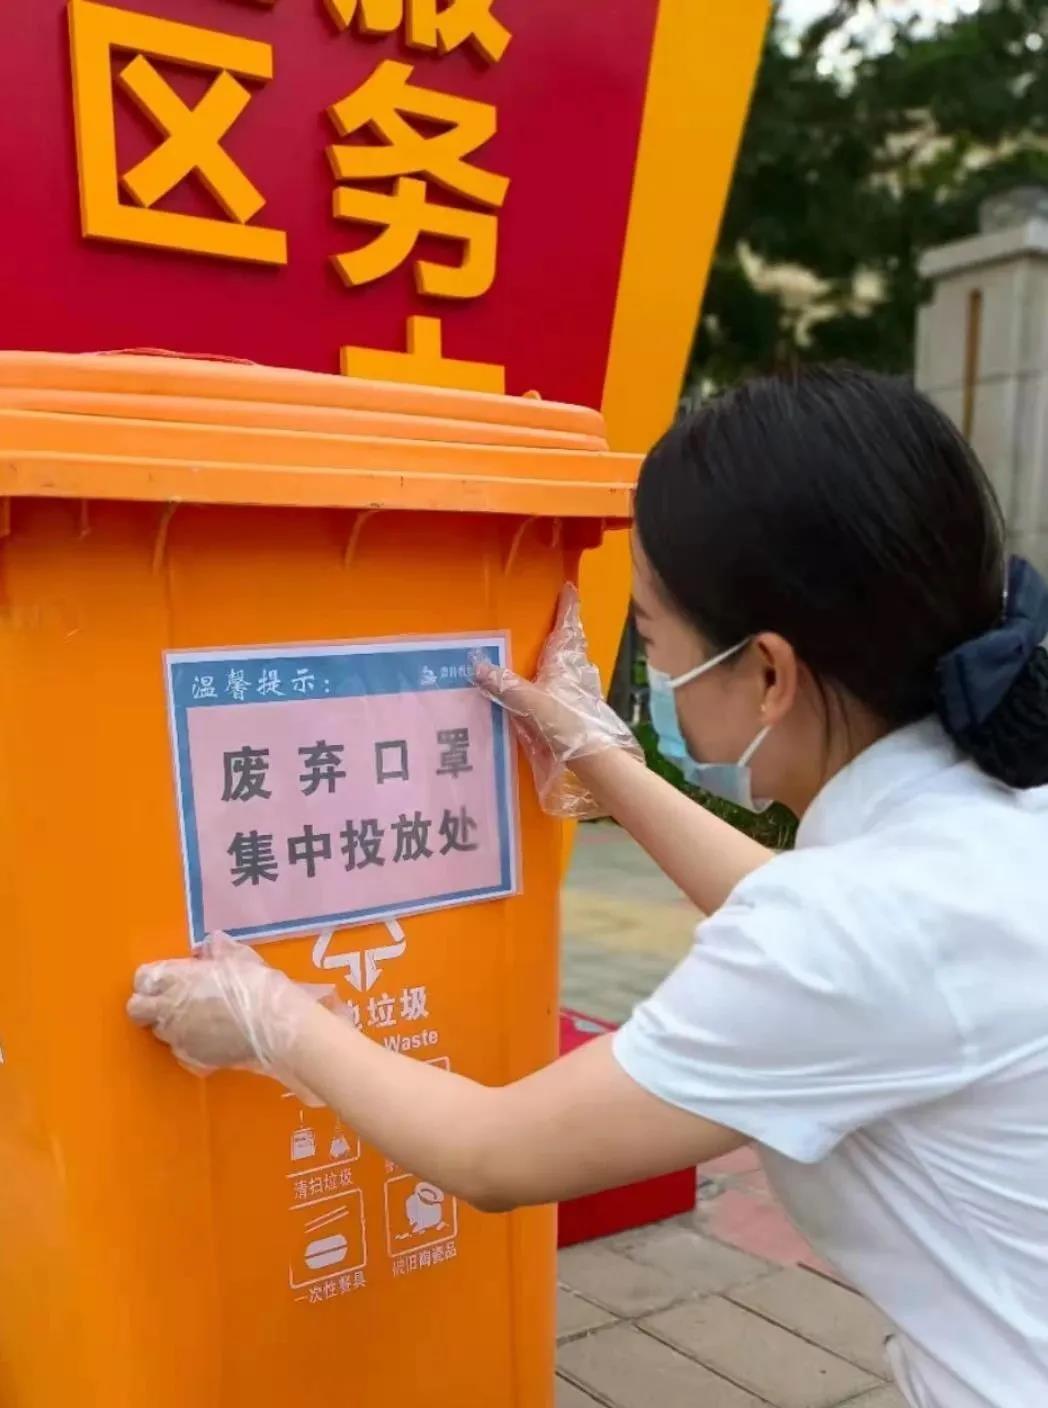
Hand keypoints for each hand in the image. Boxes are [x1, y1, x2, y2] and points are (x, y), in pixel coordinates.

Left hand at [127, 934, 322, 1091]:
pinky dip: (190, 1046)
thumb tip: (210, 946)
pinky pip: (181, 1052)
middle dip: (147, 1005)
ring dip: (171, 1025)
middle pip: (137, 1010)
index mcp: (176, 979)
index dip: (151, 979)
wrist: (275, 1028)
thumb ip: (219, 950)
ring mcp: (177, 1039)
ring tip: (198, 1020)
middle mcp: (168, 1010)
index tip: (167, 978)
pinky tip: (211, 1040)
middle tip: (171, 1001)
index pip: (141, 978)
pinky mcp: (192, 1061)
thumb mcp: (240, 958)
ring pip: (159, 1032)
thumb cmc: (256, 986)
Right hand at [474, 583, 642, 817]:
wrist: (594, 759)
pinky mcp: (579, 714)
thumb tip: (478, 666)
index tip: (570, 588)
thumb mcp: (530, 703)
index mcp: (564, 664)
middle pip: (570, 647)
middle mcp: (575, 674)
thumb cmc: (567, 725)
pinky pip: (565, 691)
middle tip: (554, 622)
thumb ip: (505, 685)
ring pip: (570, 669)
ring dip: (561, 661)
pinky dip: (556, 687)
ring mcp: (580, 694)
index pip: (567, 627)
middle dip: (564, 633)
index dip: (568, 607)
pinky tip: (546, 696)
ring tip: (544, 658)